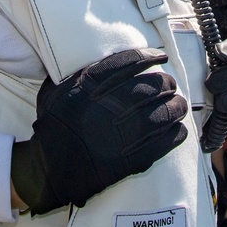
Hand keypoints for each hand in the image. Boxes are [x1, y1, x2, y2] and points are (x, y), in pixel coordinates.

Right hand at [11, 48, 187, 214]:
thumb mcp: (54, 92)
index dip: (149, 57)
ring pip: (161, 113)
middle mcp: (107, 106)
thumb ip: (76, 74)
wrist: (47, 170)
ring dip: (176, 107)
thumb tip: (99, 58)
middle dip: (166, 83)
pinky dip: (175, 134)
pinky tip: (180, 130)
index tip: (161, 56)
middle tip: (171, 83)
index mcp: (88, 86)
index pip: (128, 63)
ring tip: (180, 106)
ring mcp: (120, 134)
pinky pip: (162, 142)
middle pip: (150, 86)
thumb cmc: (52, 127)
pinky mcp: (129, 159)